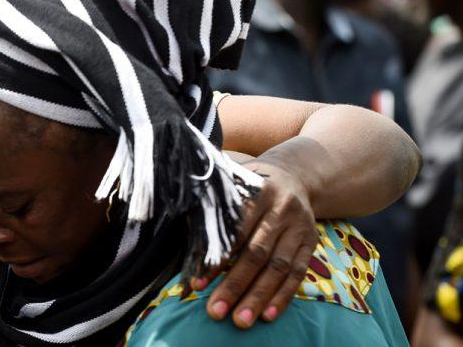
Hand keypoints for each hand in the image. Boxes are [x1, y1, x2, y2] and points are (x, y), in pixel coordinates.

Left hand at [190, 160, 318, 328]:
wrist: (293, 176)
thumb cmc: (247, 186)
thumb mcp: (229, 186)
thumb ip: (209, 211)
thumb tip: (186, 247)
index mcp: (256, 191)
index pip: (234, 231)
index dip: (215, 259)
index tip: (196, 284)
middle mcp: (281, 208)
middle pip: (257, 253)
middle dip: (235, 285)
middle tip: (215, 311)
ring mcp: (300, 226)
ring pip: (278, 267)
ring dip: (259, 297)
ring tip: (240, 321)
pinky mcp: (311, 241)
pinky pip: (298, 273)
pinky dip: (283, 296)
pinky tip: (268, 315)